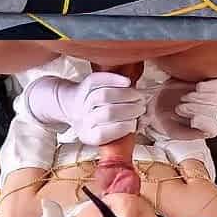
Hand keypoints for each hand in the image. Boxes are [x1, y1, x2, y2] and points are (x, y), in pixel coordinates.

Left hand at [26, 73, 145, 145]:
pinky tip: (127, 82)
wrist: (71, 105)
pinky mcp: (82, 86)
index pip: (105, 133)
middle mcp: (81, 120)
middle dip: (129, 109)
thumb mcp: (107, 135)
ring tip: (137, 95)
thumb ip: (124, 134)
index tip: (137, 122)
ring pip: (103, 95)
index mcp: (88, 136)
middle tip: (141, 107)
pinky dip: (114, 79)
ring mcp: (80, 103)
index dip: (124, 127)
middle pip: (106, 113)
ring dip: (125, 94)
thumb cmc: (98, 121)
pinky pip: (98, 80)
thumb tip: (145, 122)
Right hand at [144, 78, 216, 139]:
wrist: (162, 102)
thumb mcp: (174, 131)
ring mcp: (214, 99)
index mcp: (205, 128)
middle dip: (194, 109)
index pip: (213, 129)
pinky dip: (208, 86)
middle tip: (179, 109)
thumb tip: (203, 130)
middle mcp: (212, 114)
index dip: (204, 123)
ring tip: (183, 99)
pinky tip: (198, 87)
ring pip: (215, 98)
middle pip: (212, 111)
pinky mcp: (211, 85)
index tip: (192, 120)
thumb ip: (187, 134)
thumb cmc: (169, 118)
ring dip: (197, 98)